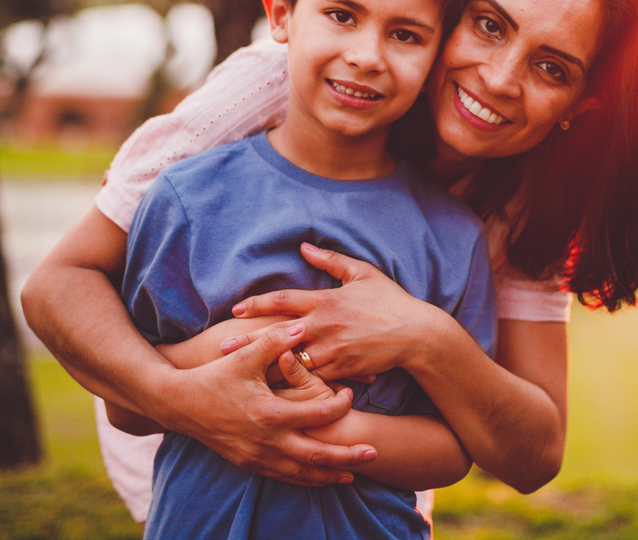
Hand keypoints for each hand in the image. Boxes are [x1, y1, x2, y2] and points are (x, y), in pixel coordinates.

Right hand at [157, 321, 376, 485]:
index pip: (317, 414)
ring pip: (301, 473)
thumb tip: (302, 325)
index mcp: (270, 413)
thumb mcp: (244, 356)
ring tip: (352, 474)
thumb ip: (275, 341)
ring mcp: (256, 456)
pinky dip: (304, 479)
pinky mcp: (248, 463)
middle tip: (374, 454)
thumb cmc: (213, 376)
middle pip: (316, 455)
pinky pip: (282, 476)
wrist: (177, 404)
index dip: (339, 405)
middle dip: (347, 458)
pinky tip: (317, 478)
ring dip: (328, 474)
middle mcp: (266, 440)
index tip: (351, 394)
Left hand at [227, 243, 446, 380]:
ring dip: (263, 366)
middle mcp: (324, 326)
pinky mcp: (340, 370)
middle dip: (247, 340)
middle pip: (276, 334)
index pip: (284, 300)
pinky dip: (292, 382)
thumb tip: (304, 247)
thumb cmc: (390, 301)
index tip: (236, 309)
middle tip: (221, 347)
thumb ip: (331, 261)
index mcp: (326, 300)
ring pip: (289, 361)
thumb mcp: (363, 273)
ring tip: (239, 372)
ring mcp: (331, 350)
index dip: (258, 304)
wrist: (416, 335)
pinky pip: (310, 378)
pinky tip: (272, 389)